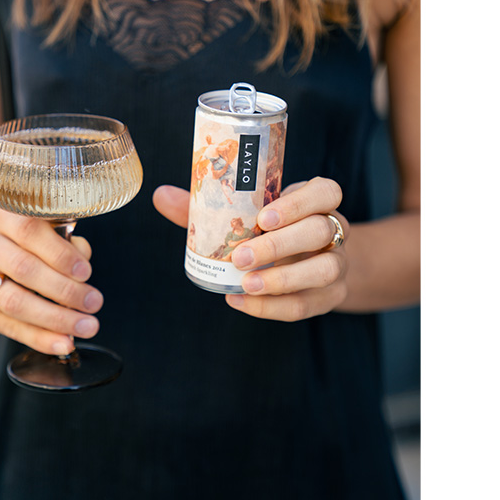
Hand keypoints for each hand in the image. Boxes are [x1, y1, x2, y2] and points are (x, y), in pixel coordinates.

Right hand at [0, 205, 102, 354]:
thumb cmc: (35, 236)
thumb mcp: (52, 226)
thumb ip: (69, 241)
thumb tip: (81, 269)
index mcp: (2, 213)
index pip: (30, 231)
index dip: (61, 254)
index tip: (87, 273)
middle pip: (23, 269)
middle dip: (64, 291)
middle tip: (94, 303)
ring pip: (13, 302)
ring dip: (55, 319)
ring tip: (86, 326)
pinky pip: (6, 325)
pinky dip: (38, 337)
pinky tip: (62, 343)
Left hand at [153, 177, 349, 320]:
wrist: (311, 261)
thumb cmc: (273, 231)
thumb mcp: (250, 214)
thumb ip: (210, 207)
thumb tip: (161, 195)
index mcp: (319, 201)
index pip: (326, 193)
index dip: (298, 204)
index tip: (263, 218)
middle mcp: (335, 230)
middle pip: (321, 232)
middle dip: (281, 245)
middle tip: (241, 257)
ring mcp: (338, 263)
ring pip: (324, 270)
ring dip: (284, 278)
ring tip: (246, 285)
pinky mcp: (332, 295)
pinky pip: (307, 305)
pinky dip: (272, 307)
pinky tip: (241, 302)